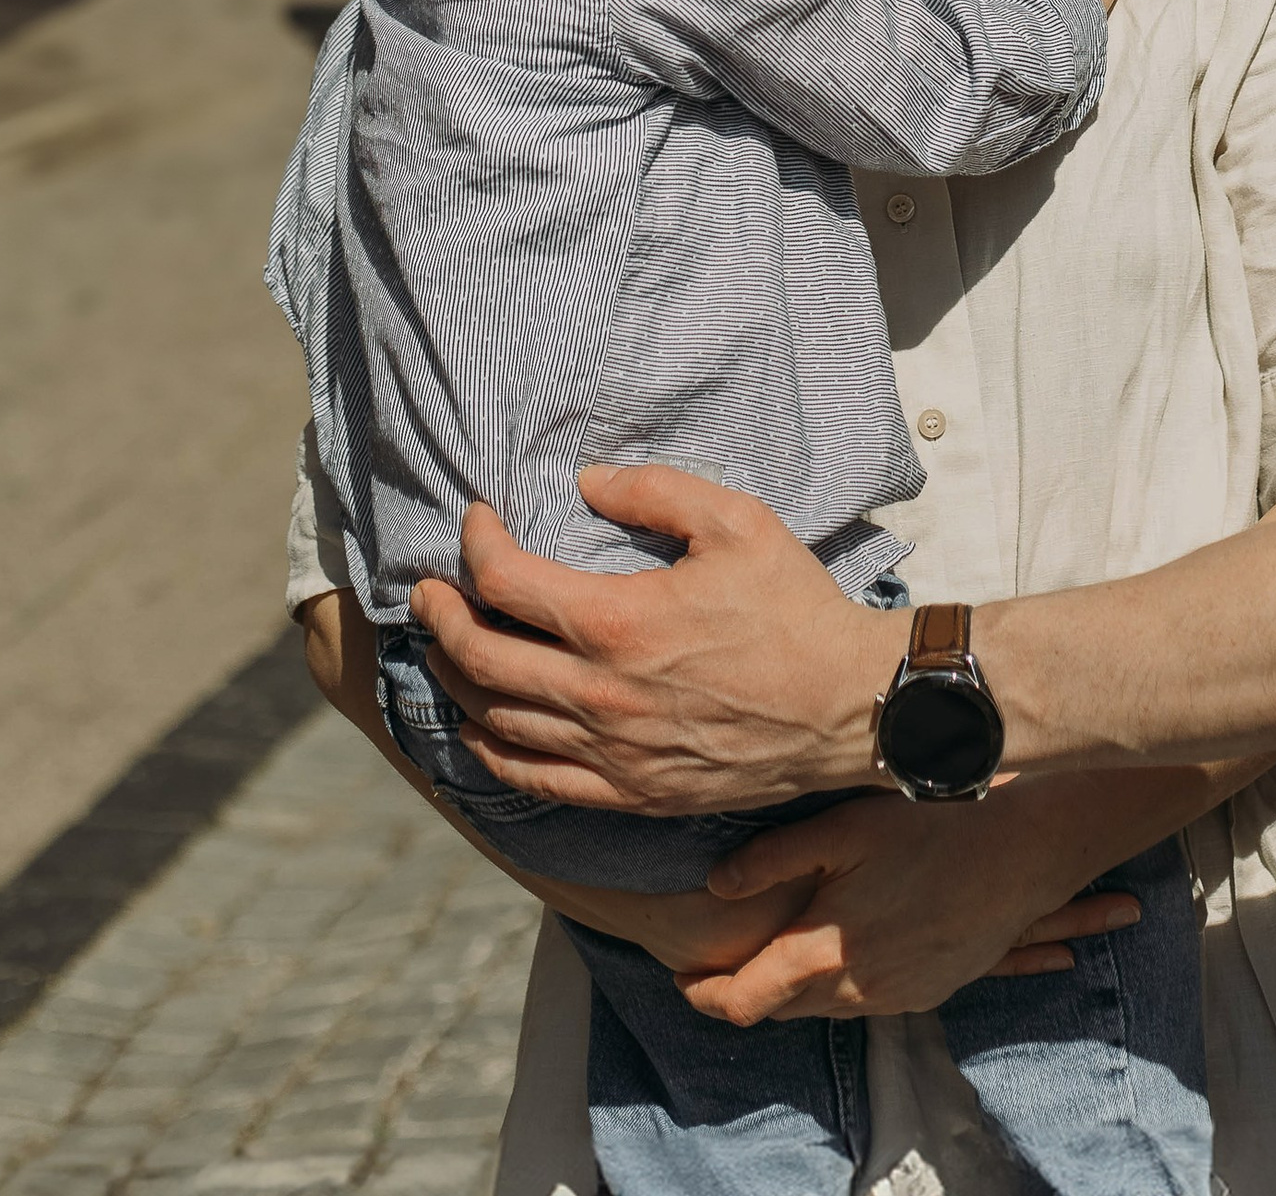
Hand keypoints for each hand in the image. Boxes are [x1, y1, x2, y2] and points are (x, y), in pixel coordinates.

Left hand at [409, 468, 903, 809]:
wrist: (848, 706)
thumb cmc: (796, 607)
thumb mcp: (736, 520)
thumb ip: (654, 490)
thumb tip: (587, 482)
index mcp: (619, 622)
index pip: (508, 582)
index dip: (478, 543)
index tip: (476, 519)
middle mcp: (600, 695)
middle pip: (480, 658)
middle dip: (439, 618)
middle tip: (427, 590)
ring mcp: (610, 754)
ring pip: (495, 722)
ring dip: (453, 680)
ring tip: (444, 647)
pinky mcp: (628, 794)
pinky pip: (532, 780)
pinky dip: (490, 750)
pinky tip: (479, 725)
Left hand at [683, 790, 1145, 1023]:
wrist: (1019, 853)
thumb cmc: (931, 824)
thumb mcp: (843, 826)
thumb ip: (771, 859)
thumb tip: (714, 886)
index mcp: (823, 952)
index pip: (743, 998)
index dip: (703, 993)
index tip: (680, 976)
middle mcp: (855, 989)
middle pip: (779, 1010)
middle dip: (744, 991)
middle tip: (717, 962)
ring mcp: (895, 997)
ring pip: (823, 1010)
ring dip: (793, 990)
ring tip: (777, 952)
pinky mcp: (927, 994)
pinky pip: (866, 1005)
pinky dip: (840, 987)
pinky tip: (844, 948)